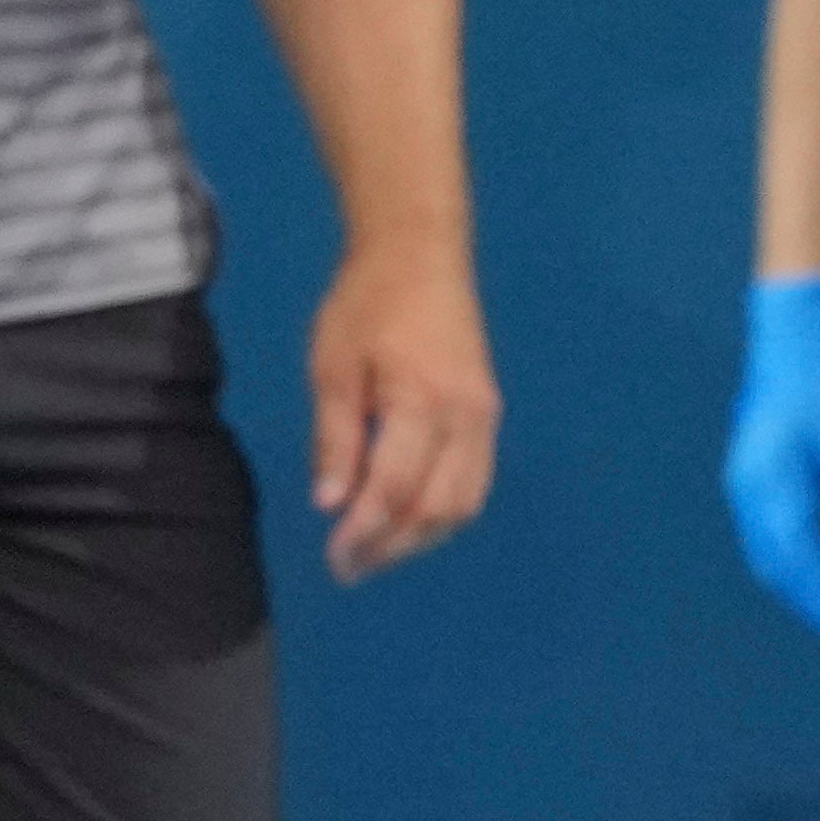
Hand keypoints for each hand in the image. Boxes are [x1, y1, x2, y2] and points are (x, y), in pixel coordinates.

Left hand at [309, 234, 500, 581]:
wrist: (421, 253)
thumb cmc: (367, 302)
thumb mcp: (333, 365)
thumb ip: (335, 438)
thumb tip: (331, 504)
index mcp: (421, 400)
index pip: (395, 489)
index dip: (365, 532)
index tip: (335, 558)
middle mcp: (465, 416)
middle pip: (436, 508)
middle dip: (392, 546)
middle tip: (349, 567)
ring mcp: (484, 417)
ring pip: (462, 503)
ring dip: (420, 537)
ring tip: (376, 550)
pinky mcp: (488, 415)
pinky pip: (474, 483)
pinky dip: (442, 512)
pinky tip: (408, 519)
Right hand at [720, 275, 819, 649]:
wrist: (795, 333)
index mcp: (772, 483)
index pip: (801, 561)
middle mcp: (748, 492)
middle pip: (777, 568)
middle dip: (816, 606)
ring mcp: (745, 485)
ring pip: (768, 556)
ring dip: (803, 590)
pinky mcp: (754, 478)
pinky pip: (769, 538)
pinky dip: (795, 566)